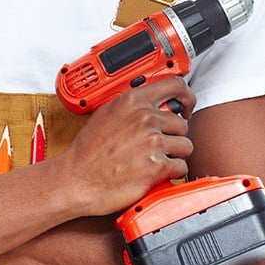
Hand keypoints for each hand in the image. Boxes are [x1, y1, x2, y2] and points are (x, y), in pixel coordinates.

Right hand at [55, 76, 195, 216]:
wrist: (77, 179)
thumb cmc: (88, 152)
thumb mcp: (107, 114)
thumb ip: (133, 107)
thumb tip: (153, 105)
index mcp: (133, 101)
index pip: (176, 86)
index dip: (187, 97)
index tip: (186, 106)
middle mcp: (145, 118)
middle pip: (182, 124)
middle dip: (174, 137)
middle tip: (159, 146)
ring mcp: (153, 142)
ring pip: (185, 146)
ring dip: (175, 155)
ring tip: (155, 160)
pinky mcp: (157, 166)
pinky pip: (181, 167)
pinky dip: (173, 173)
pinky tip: (156, 173)